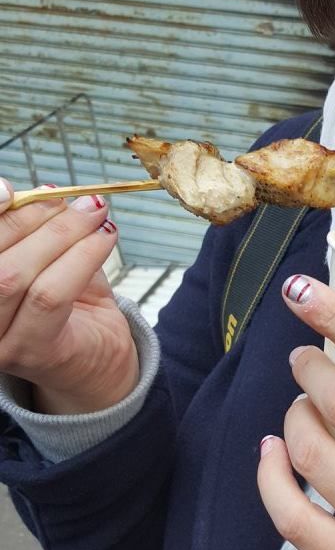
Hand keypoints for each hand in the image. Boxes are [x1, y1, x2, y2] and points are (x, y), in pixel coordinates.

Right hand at [0, 182, 138, 413]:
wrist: (97, 360)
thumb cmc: (66, 305)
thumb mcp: (44, 260)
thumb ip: (35, 232)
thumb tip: (39, 194)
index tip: (13, 189)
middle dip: (33, 217)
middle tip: (78, 200)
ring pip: (17, 277)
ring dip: (62, 234)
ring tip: (96, 214)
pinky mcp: (32, 352)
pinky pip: (51, 296)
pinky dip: (82, 256)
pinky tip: (105, 237)